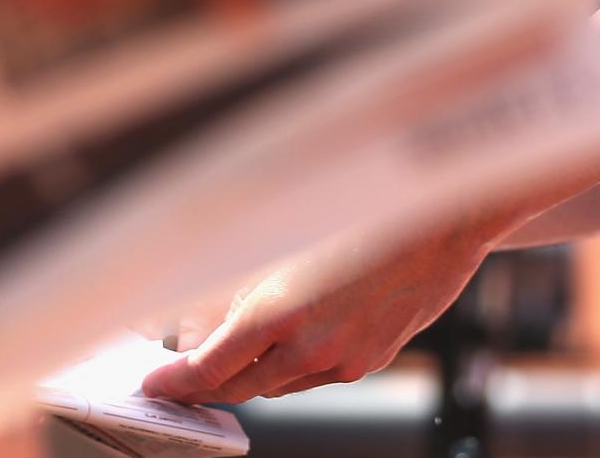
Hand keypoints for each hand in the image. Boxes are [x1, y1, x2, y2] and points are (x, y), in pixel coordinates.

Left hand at [137, 207, 517, 402]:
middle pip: (241, 385)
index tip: (156, 385)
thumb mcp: (287, 242)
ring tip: (233, 347)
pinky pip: (316, 375)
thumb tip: (198, 321)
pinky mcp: (370, 362)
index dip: (177, 382)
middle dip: (209, 383)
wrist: (443, 223)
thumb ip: (238, 288)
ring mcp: (344, 360)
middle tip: (183, 373)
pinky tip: (292, 337)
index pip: (210, 367)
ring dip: (252, 372)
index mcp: (280, 311)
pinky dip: (293, 363)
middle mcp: (310, 346)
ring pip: (279, 384)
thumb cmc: (366, 214)